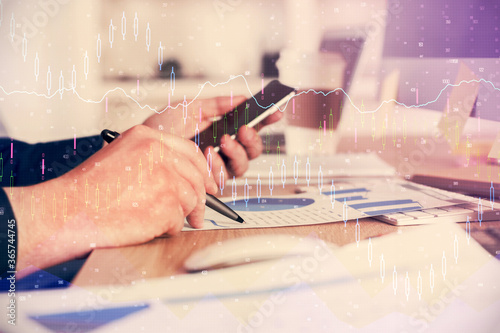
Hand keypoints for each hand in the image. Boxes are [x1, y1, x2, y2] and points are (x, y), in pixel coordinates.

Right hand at [10, 125, 216, 271]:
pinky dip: (168, 229)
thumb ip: (152, 162)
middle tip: (197, 214)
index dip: (202, 172)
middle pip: (196, 176)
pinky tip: (150, 227)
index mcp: (146, 138)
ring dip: (181, 215)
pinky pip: (179, 220)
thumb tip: (181, 178)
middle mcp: (158, 153)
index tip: (207, 186)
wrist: (66, 211)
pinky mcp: (166, 203)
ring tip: (163, 222)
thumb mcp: (121, 158)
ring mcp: (164, 177)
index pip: (190, 152)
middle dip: (200, 199)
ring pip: (190, 199)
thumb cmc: (88, 191)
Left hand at [142, 96, 282, 179]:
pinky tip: (207, 155)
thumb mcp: (190, 108)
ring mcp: (215, 168)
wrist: (141, 146)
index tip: (275, 112)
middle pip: (253, 151)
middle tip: (244, 129)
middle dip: (253, 140)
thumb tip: (242, 98)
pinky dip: (216, 165)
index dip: (266, 120)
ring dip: (236, 153)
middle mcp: (222, 152)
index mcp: (222, 131)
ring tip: (223, 141)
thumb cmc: (161, 129)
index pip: (250, 127)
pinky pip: (222, 178)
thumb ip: (217, 104)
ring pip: (242, 167)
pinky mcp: (206, 183)